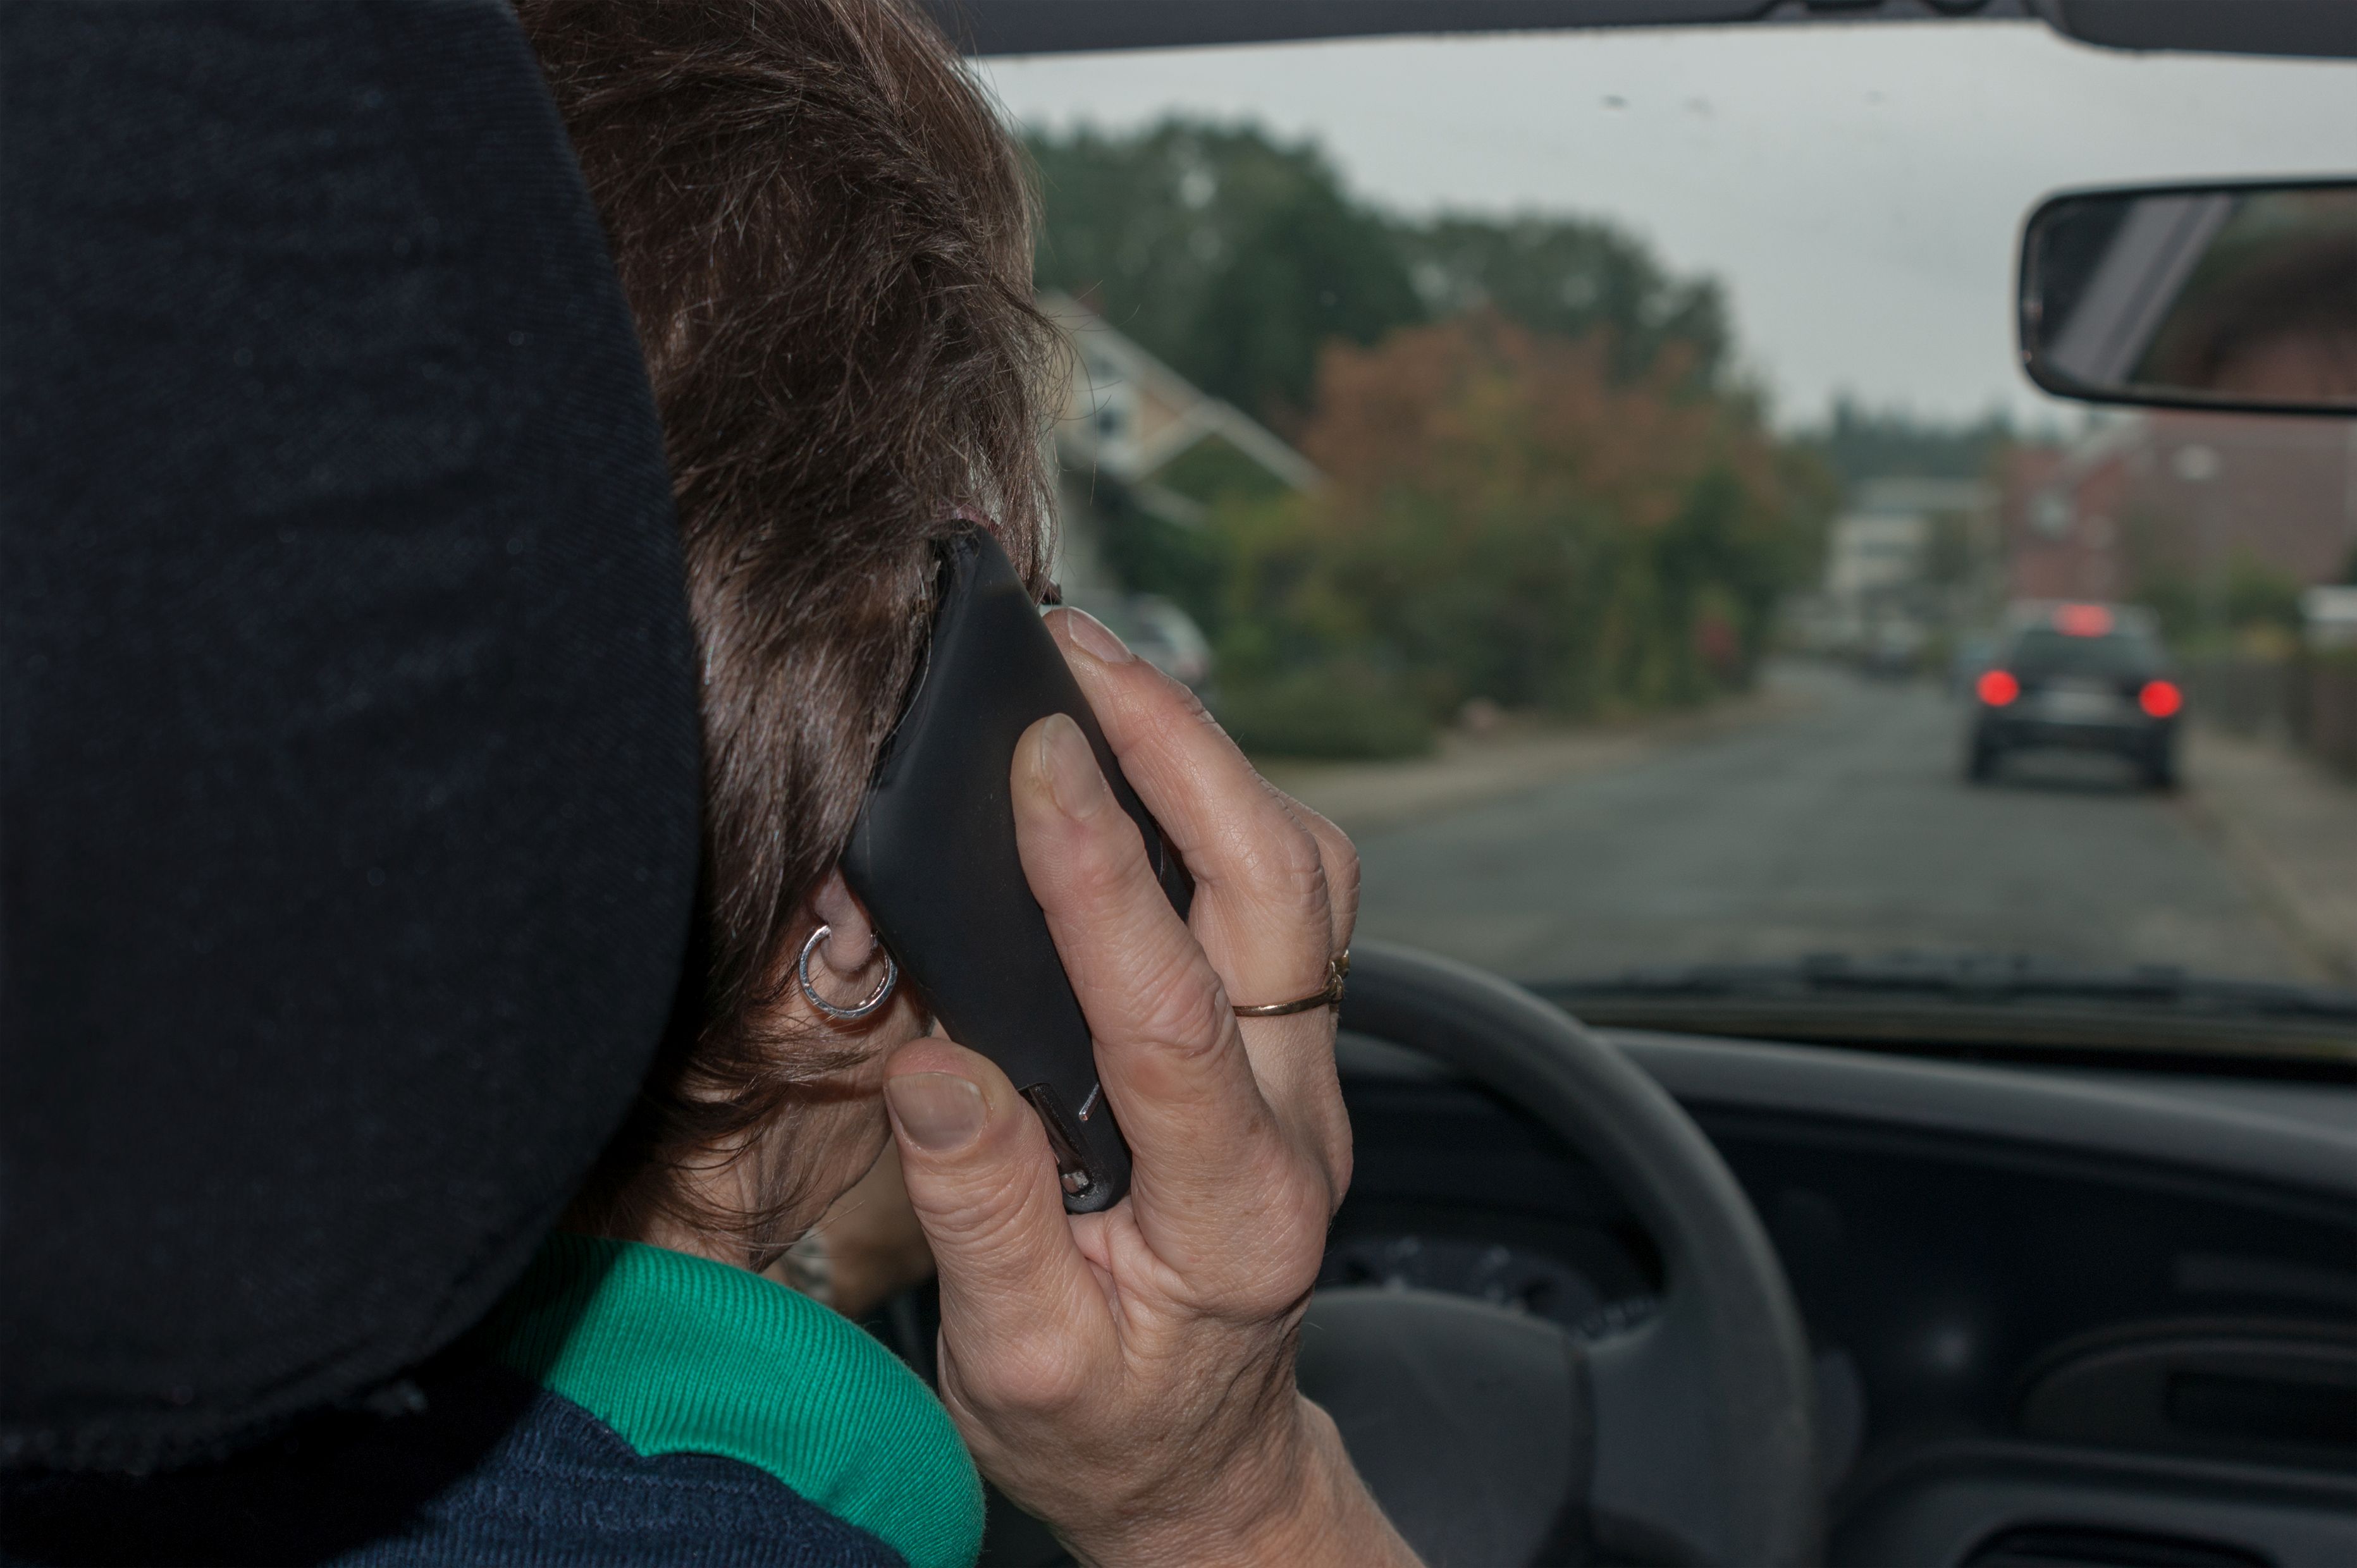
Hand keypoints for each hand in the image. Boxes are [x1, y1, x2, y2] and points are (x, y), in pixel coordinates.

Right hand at [880, 610, 1414, 1567]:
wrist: (1202, 1463)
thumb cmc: (1108, 1425)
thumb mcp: (1021, 1366)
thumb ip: (983, 1216)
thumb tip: (937, 1060)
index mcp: (1237, 1212)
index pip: (1175, 1014)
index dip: (1098, 877)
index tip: (1033, 752)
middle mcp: (1301, 1121)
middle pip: (1281, 893)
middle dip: (1185, 750)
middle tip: (1075, 647)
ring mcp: (1309, 1074)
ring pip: (1302, 872)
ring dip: (1212, 756)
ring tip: (1101, 671)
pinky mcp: (1287, 1045)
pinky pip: (1284, 891)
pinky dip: (1219, 799)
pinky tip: (1141, 754)